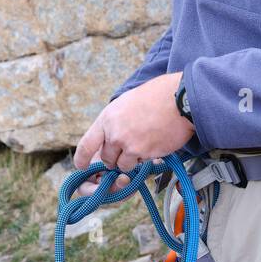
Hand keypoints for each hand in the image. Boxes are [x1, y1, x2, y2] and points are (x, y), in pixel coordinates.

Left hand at [72, 72, 194, 196]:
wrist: (179, 99)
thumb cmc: (156, 96)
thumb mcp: (126, 102)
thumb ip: (115, 121)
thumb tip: (110, 135)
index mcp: (107, 118)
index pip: (87, 144)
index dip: (82, 158)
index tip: (81, 166)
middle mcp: (115, 134)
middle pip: (106, 158)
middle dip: (114, 158)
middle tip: (127, 149)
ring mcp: (130, 145)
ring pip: (123, 165)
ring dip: (131, 160)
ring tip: (144, 144)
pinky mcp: (146, 153)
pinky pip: (140, 164)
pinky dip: (145, 159)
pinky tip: (154, 143)